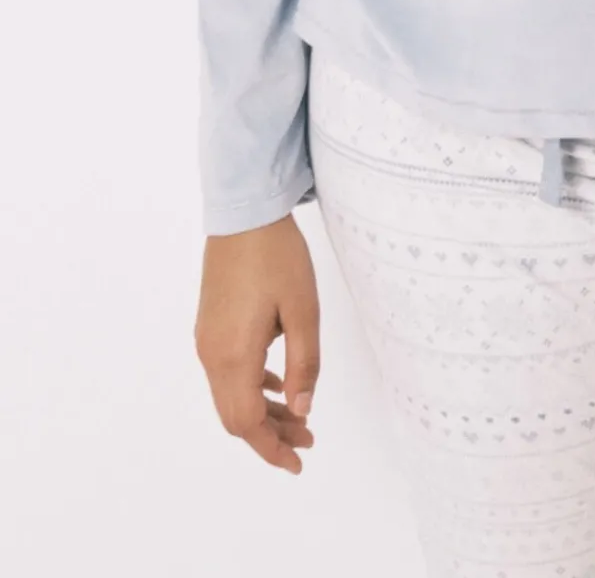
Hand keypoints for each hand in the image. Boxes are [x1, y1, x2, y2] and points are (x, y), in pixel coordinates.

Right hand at [194, 212, 320, 473]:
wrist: (244, 214)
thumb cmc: (277, 257)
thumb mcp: (303, 310)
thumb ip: (304, 364)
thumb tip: (302, 411)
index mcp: (233, 355)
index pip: (247, 422)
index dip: (272, 448)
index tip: (298, 462)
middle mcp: (211, 354)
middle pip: (235, 416)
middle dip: (270, 435)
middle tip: (307, 438)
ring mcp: (206, 340)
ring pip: (230, 396)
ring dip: (262, 412)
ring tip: (299, 415)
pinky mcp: (209, 326)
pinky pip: (226, 373)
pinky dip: (251, 388)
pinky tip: (276, 382)